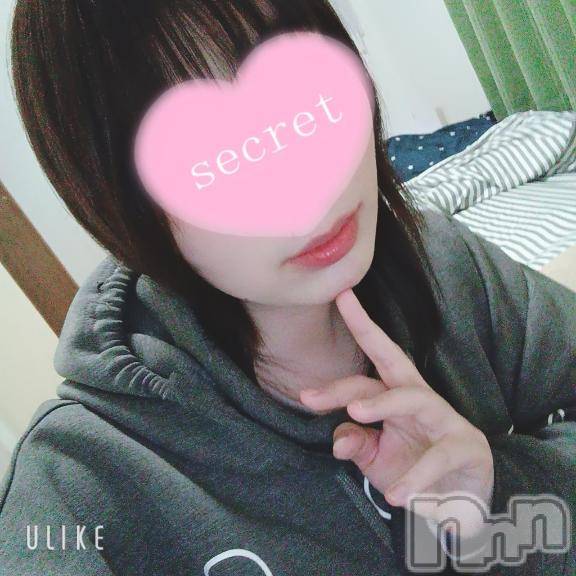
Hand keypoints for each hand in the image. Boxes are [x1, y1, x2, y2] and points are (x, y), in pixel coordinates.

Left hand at [300, 288, 493, 536]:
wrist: (459, 506)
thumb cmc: (412, 473)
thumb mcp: (377, 460)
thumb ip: (357, 443)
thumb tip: (338, 437)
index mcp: (394, 399)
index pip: (364, 373)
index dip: (340, 365)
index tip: (318, 346)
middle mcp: (419, 400)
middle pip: (393, 361)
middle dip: (369, 333)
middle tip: (339, 318)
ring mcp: (445, 420)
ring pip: (414, 398)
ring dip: (383, 403)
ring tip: (356, 413)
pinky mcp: (468, 447)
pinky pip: (439, 456)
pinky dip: (416, 477)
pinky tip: (397, 495)